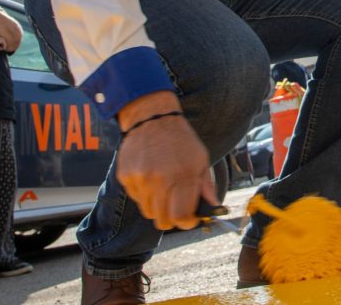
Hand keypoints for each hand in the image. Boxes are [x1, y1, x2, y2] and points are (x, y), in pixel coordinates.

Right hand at [116, 91, 215, 230]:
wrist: (152, 118)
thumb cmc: (180, 139)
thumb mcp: (201, 159)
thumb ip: (207, 185)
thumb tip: (214, 207)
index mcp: (182, 175)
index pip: (181, 217)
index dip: (187, 222)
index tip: (190, 218)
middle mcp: (158, 180)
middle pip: (162, 221)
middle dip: (172, 218)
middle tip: (177, 206)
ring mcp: (140, 179)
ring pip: (148, 212)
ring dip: (158, 206)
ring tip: (164, 187)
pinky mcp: (126, 176)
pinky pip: (136, 199)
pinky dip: (144, 195)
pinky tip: (151, 177)